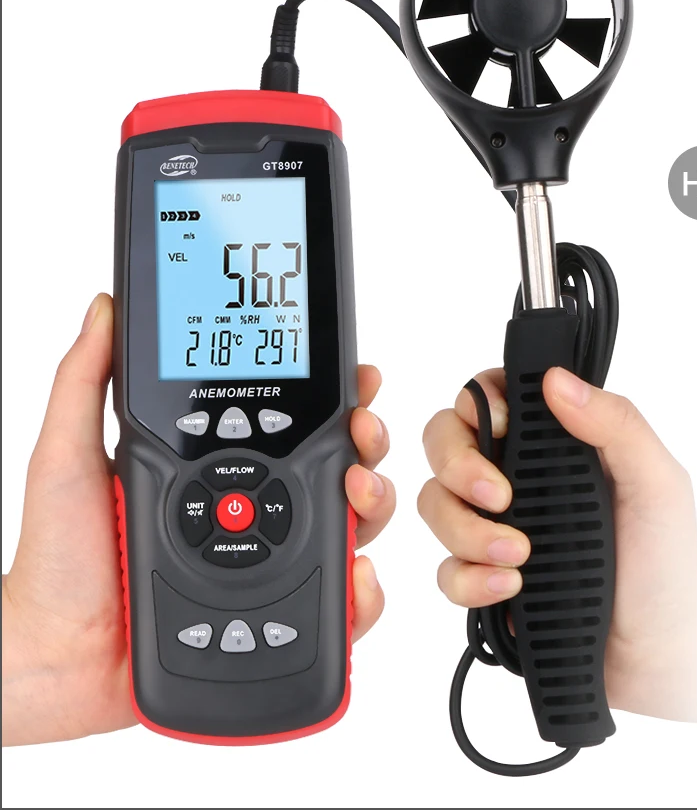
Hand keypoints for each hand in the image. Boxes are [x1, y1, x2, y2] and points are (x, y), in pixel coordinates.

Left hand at [2, 293, 395, 745]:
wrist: (51, 658)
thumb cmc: (57, 561)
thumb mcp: (68, 455)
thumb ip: (84, 381)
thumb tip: (103, 308)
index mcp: (217, 467)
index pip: (290, 421)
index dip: (333, 398)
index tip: (358, 377)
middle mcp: (253, 511)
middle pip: (336, 467)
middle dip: (366, 443)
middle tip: (363, 434)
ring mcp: (269, 563)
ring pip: (351, 526)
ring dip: (374, 504)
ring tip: (360, 496)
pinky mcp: (280, 618)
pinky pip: (340, 606)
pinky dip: (363, 592)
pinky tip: (356, 575)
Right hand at [419, 366, 696, 725]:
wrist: (660, 649)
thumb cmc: (667, 561)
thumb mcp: (657, 482)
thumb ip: (616, 423)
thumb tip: (557, 380)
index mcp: (556, 442)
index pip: (491, 395)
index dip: (480, 402)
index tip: (500, 425)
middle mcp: (518, 475)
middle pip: (444, 441)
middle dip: (459, 466)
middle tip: (501, 497)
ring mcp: (496, 525)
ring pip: (434, 504)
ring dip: (466, 529)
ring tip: (518, 556)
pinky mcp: (484, 577)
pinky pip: (444, 569)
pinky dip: (469, 578)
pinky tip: (508, 587)